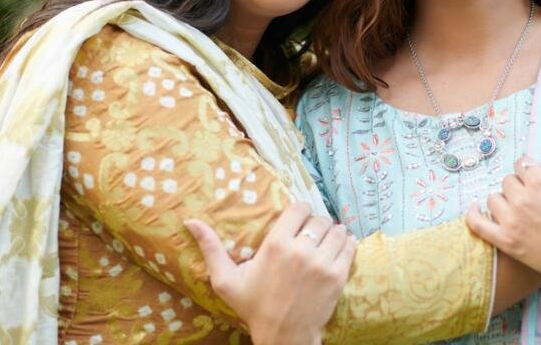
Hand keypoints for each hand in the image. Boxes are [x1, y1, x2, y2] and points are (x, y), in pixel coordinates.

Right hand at [185, 203, 355, 344]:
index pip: (299, 208)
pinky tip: (337, 248)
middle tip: (309, 236)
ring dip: (332, 232)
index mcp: (276, 245)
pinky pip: (350, 245)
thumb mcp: (226, 280)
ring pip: (336, 229)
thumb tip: (190, 221)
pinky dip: (346, 243)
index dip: (299, 213)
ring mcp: (323, 263)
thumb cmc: (253, 307)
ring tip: (323, 242)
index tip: (295, 222)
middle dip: (314, 224)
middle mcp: (301, 250)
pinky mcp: (338, 276)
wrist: (283, 337)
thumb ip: (211, 248)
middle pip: (319, 218)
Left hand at [466, 158, 540, 290]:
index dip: (531, 171)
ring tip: (517, 209)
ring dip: (504, 200)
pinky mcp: (505, 241)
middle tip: (533, 199)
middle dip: (520, 186)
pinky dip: (472, 215)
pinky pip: (477, 224)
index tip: (537, 180)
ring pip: (494, 198)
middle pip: (508, 181)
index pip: (523, 164)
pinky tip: (474, 208)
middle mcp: (522, 198)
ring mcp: (511, 220)